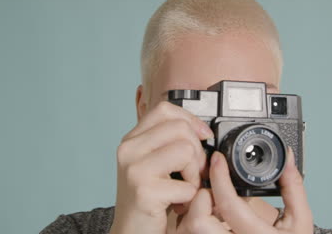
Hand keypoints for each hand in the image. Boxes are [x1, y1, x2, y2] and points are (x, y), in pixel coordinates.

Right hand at [110, 101, 213, 233]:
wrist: (131, 232)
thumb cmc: (147, 199)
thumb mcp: (153, 163)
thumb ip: (168, 142)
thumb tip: (201, 130)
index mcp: (132, 140)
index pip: (164, 110)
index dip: (190, 120)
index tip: (202, 136)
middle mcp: (129, 150)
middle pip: (180, 128)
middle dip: (197, 152)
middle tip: (194, 173)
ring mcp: (135, 169)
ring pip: (186, 150)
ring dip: (195, 174)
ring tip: (185, 188)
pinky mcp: (145, 191)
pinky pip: (187, 184)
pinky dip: (190, 196)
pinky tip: (178, 203)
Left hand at [177, 148, 312, 233]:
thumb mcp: (300, 220)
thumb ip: (293, 187)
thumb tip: (285, 158)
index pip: (228, 205)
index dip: (219, 177)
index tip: (218, 160)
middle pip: (197, 222)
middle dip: (202, 198)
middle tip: (212, 189)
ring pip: (190, 228)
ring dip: (197, 209)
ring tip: (213, 203)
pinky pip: (192, 233)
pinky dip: (197, 220)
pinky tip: (213, 216)